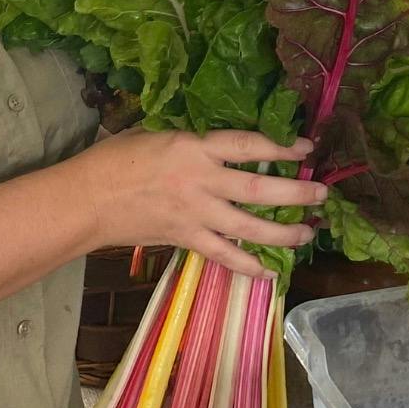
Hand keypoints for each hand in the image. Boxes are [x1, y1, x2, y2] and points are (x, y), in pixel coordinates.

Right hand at [69, 129, 323, 277]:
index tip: (306, 148)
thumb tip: (221, 145)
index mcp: (194, 147)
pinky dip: (248, 266)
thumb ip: (191, 142)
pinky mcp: (186, 239)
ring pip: (250, 227)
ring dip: (284, 232)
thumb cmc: (114, 160)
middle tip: (322, 194)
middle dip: (296, 192)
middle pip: (260, 189)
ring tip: (309, 232)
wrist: (86, 200)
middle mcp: (202, 181)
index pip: (249, 145)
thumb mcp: (156, 135)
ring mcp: (196, 214)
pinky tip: (270, 272)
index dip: (281, 146)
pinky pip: (224, 255)